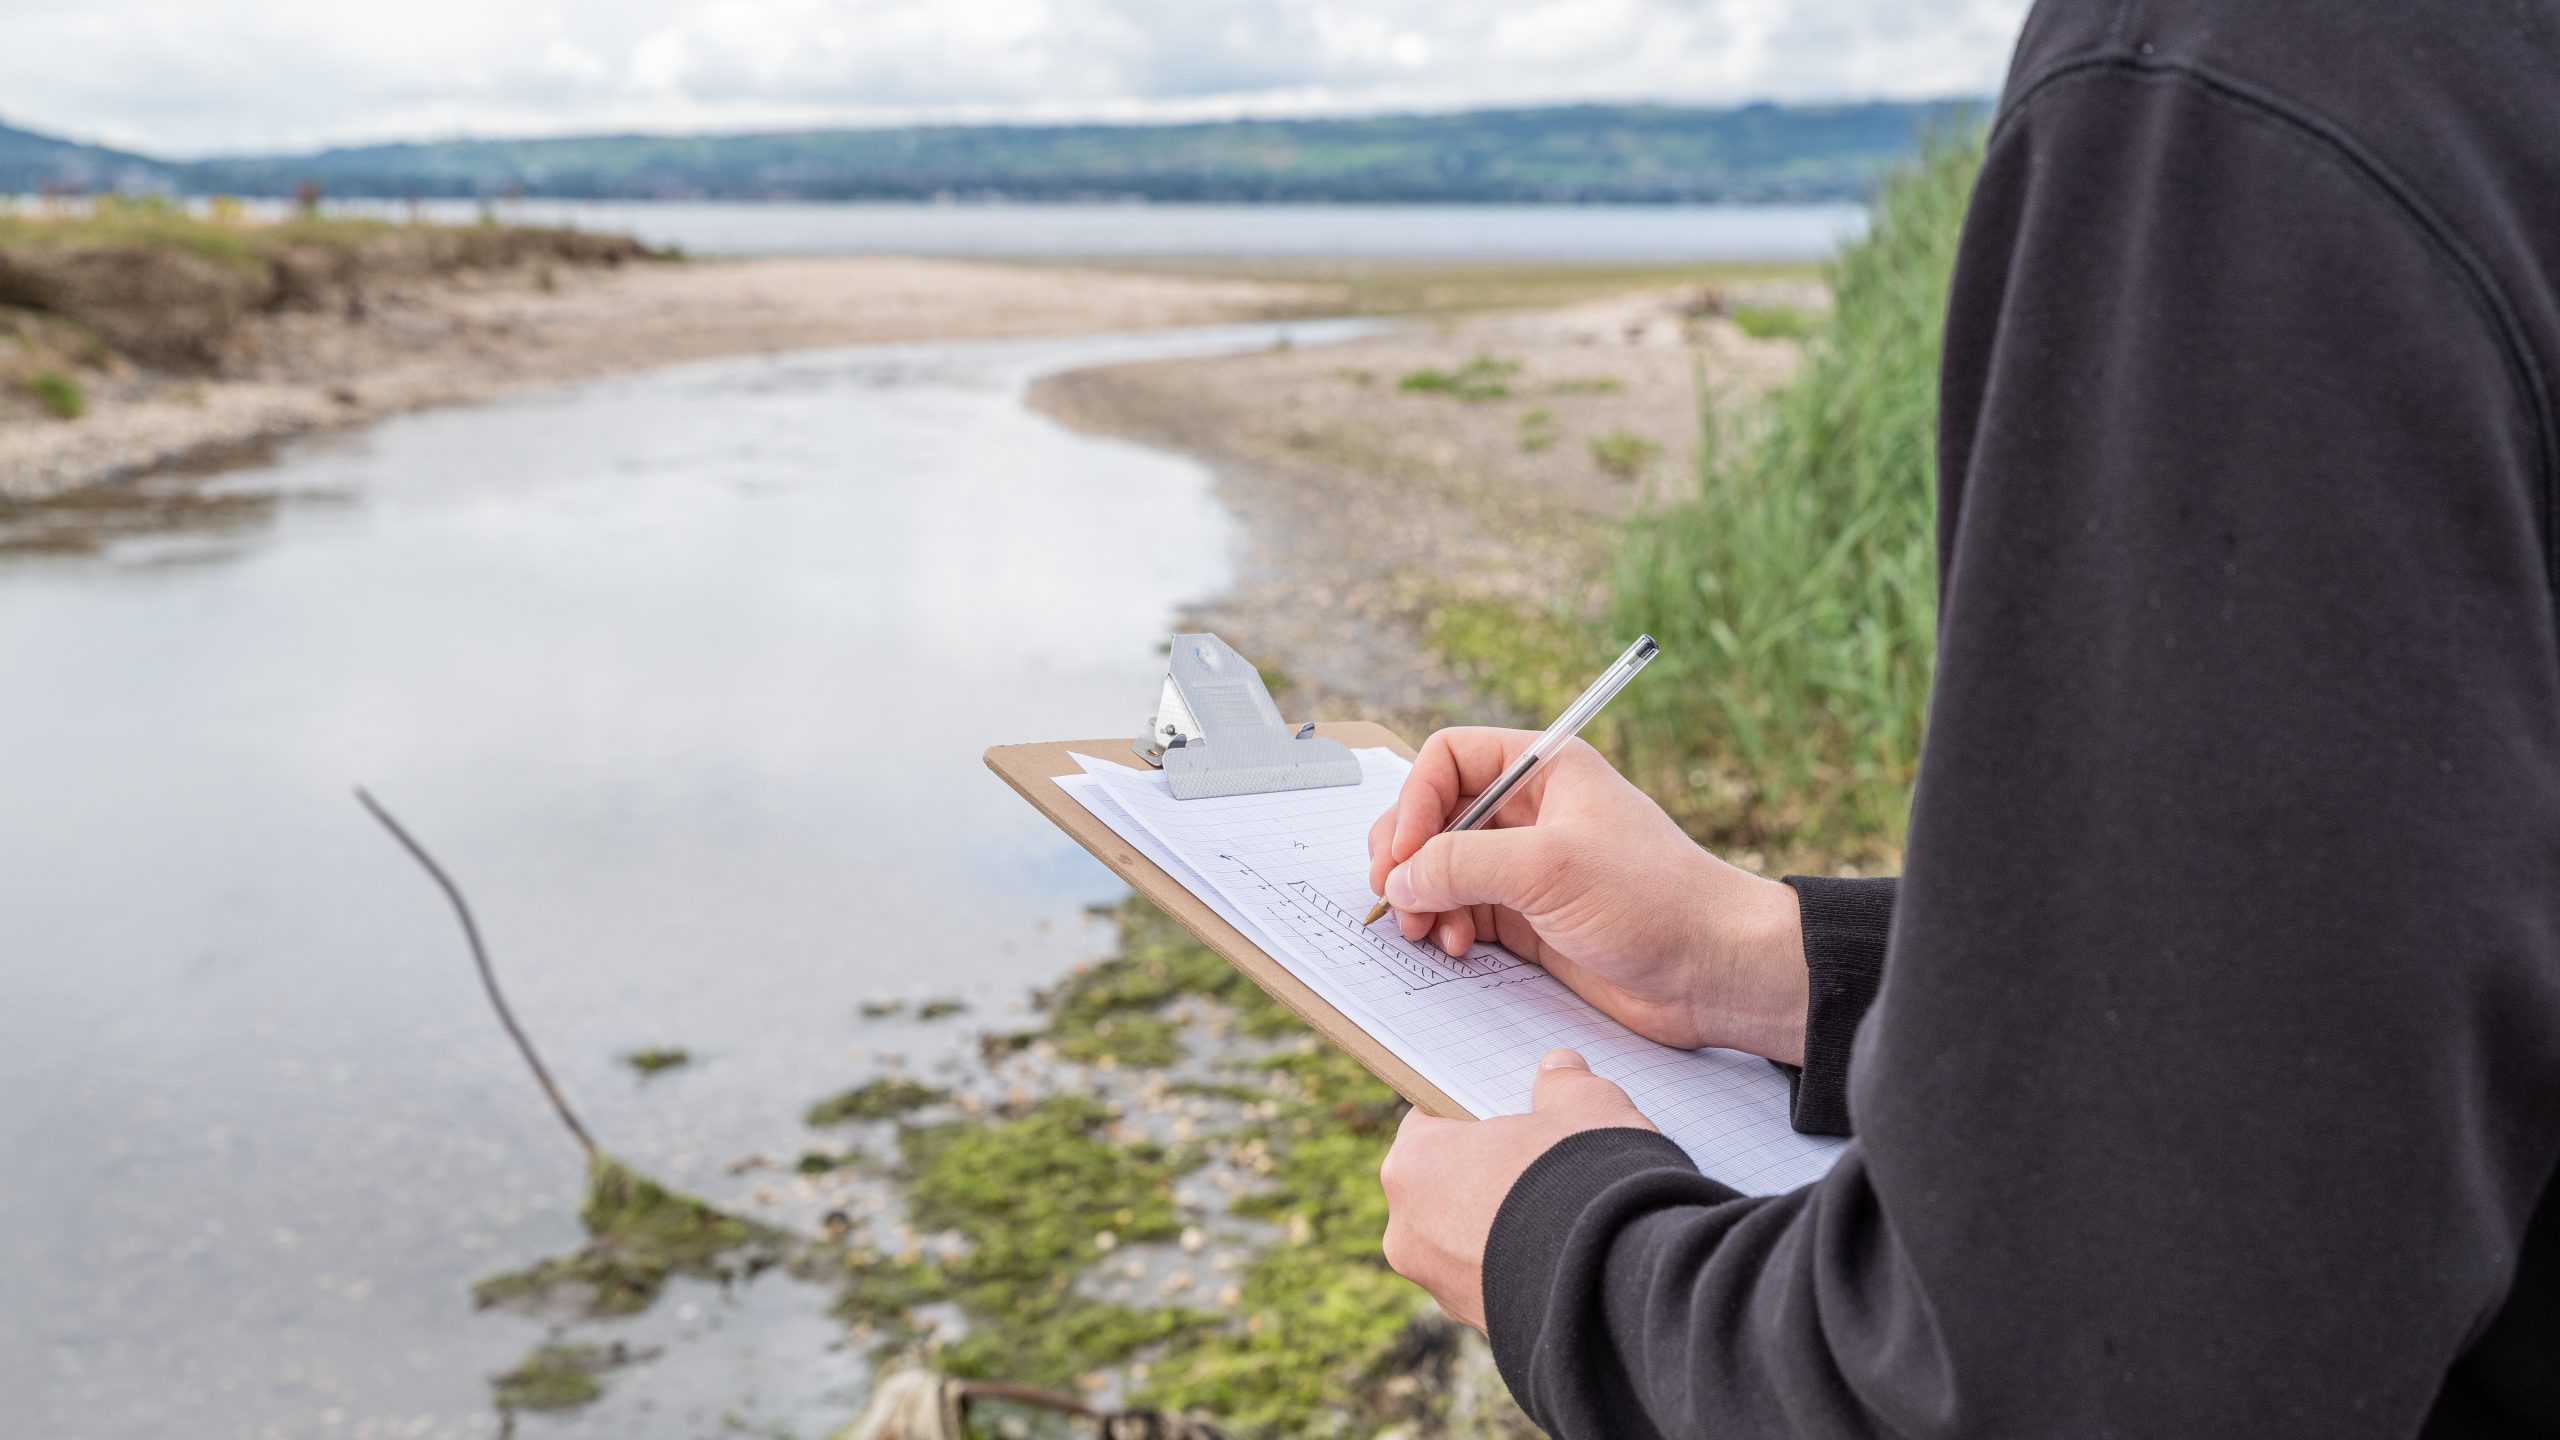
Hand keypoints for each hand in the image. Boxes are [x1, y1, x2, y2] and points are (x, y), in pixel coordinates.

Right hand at [1367, 727, 1808, 1062]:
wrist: (1714, 971)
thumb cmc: (1654, 900)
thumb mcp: (1549, 867)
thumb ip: (1462, 865)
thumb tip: (1399, 880)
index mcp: (1545, 770)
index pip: (1449, 760)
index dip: (1415, 802)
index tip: (1404, 854)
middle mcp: (1531, 812)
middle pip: (1435, 816)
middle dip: (1408, 856)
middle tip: (1392, 894)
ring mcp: (1528, 868)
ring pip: (1442, 870)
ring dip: (1422, 900)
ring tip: (1425, 933)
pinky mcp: (1529, 919)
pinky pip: (1463, 913)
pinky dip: (1445, 929)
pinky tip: (1455, 949)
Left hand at [1380, 1049, 1655, 1329]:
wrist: (1623, 1288)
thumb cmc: (1588, 1180)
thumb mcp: (1586, 1106)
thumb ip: (1564, 1084)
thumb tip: (1558, 1070)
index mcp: (1412, 1165)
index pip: (1428, 1123)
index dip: (1472, 1116)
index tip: (1508, 1117)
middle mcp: (1409, 1233)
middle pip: (1444, 1185)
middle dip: (1486, 1175)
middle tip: (1541, 1163)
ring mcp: (1441, 1289)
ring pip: (1466, 1240)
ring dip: (1504, 1225)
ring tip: (1563, 1213)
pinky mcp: (1480, 1328)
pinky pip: (1496, 1282)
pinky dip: (1523, 1267)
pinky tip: (1569, 1254)